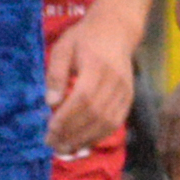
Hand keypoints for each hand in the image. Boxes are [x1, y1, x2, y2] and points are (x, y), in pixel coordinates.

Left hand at [44, 21, 134, 155]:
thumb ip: (56, 74)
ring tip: (65, 149)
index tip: (49, 130)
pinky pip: (116, 122)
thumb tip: (51, 103)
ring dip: (85, 139)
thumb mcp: (62, 49)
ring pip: (107, 121)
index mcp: (98, 66)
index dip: (67, 117)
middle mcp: (115, 81)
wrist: (117, 30)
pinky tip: (83, 142)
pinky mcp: (129, 97)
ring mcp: (125, 91)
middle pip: (95, 113)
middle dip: (73, 133)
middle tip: (52, 145)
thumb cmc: (85, 38)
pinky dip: (99, 135)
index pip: (83, 97)